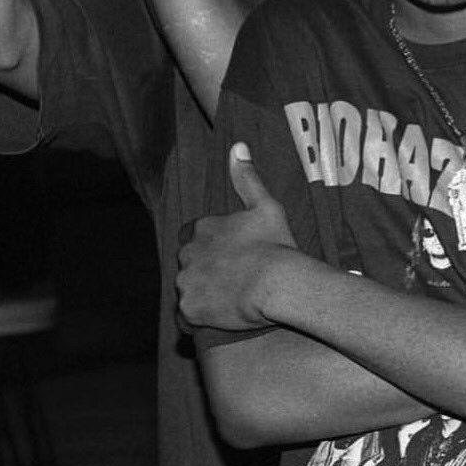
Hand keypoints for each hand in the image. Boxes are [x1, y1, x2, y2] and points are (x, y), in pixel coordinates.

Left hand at [176, 142, 297, 330]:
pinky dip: (199, 318)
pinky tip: (219, 317)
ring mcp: (186, 283)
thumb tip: (237, 146)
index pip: (191, 237)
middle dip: (204, 271)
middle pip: (189, 264)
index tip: (229, 256)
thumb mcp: (266, 205)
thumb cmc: (275, 244)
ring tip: (228, 300)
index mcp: (201, 228)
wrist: (279, 283)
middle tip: (232, 279)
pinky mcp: (189, 311)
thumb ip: (247, 177)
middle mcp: (187, 254)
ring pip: (187, 290)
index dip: (209, 247)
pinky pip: (186, 319)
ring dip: (201, 294)